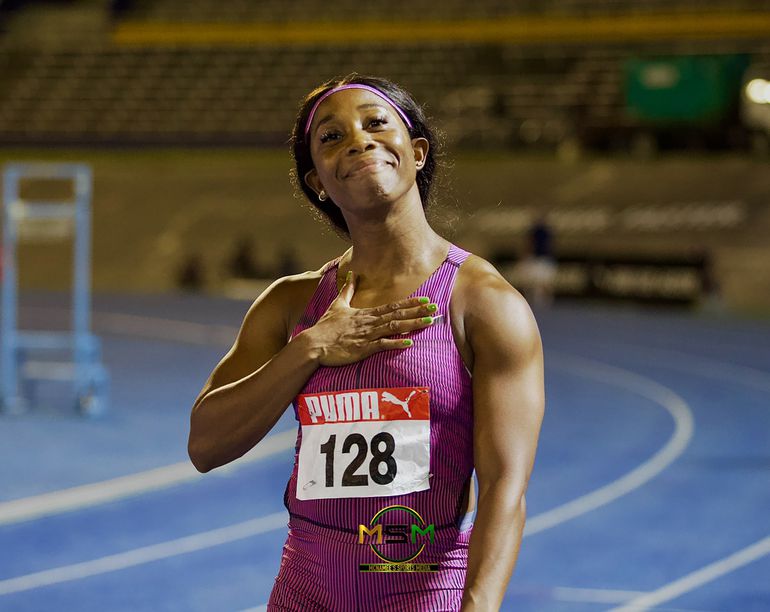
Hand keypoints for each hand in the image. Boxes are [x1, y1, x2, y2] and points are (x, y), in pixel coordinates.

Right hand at [300, 271, 437, 366]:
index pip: (392, 306)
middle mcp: (369, 322)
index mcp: (365, 313)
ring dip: (412, 325)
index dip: (410, 303)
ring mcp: (366, 335)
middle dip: (417, 312)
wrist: (313, 343)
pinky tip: (409, 342)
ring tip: (429, 322)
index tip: (425, 300)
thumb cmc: (325, 327)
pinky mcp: (362, 349)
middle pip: (397, 315)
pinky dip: (395, 343)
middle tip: (435, 309)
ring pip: (393, 328)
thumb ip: (347, 290)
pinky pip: (381, 345)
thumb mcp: (337, 305)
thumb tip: (351, 274)